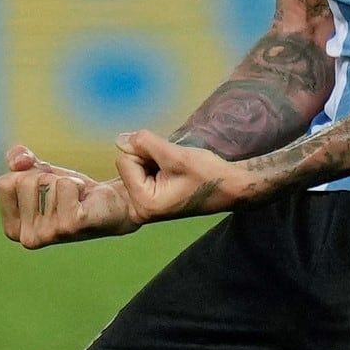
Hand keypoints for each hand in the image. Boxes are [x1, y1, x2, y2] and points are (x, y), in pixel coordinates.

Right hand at [0, 142, 137, 248]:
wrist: (110, 203)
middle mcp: (28, 237)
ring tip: (76, 198)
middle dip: (46, 177)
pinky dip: (76, 185)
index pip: (4, 182)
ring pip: (44, 181)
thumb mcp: (38, 171)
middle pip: (23, 180)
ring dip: (64, 182)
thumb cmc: (71, 191)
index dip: (27, 176)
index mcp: (13, 229)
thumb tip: (19, 161)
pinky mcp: (70, 226)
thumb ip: (19, 159)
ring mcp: (48, 234)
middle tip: (64, 194)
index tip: (44, 190)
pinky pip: (65, 185)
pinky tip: (85, 201)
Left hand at [112, 129, 252, 225]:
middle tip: (173, 166)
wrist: (230, 187)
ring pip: (134, 166)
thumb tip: (119, 140)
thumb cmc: (207, 173)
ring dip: (152, 160)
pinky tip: (172, 173)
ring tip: (174, 170)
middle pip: (126, 164)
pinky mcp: (149, 202)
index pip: (124, 160)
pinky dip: (155, 166)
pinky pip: (141, 173)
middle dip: (148, 157)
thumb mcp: (176, 155)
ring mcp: (143, 208)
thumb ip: (144, 144)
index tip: (170, 161)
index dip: (145, 151)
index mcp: (144, 203)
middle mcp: (139, 210)